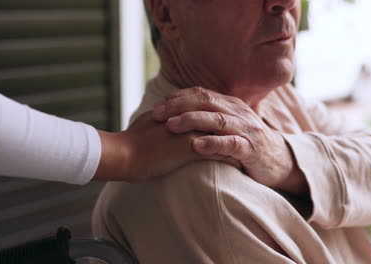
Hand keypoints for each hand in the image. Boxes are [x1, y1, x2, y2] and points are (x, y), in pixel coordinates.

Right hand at [94, 111, 240, 182]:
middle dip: (235, 126)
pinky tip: (239, 166)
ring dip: (237, 142)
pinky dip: (231, 159)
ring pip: (224, 135)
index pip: (208, 108)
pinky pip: (219, 153)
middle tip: (245, 135)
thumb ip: (163, 115)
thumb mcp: (149, 120)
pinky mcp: (192, 150)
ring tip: (247, 152)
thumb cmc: (131, 140)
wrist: (123, 153)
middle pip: (221, 118)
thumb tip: (164, 114)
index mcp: (181, 110)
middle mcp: (190, 118)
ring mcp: (193, 132)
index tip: (230, 124)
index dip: (221, 116)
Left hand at [153, 87, 306, 194]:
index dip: (178, 97)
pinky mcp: (252, 150)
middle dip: (178, 106)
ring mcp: (246, 130)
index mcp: (231, 105)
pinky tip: (196, 147)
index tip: (157, 105)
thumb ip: (210, 117)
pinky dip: (213, 143)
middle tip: (156, 114)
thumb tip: (179, 113)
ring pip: (217, 120)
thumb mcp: (229, 126)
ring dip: (191, 121)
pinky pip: (231, 144)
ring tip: (170, 126)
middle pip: (206, 102)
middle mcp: (238, 113)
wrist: (280, 162)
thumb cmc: (247, 144)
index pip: (201, 94)